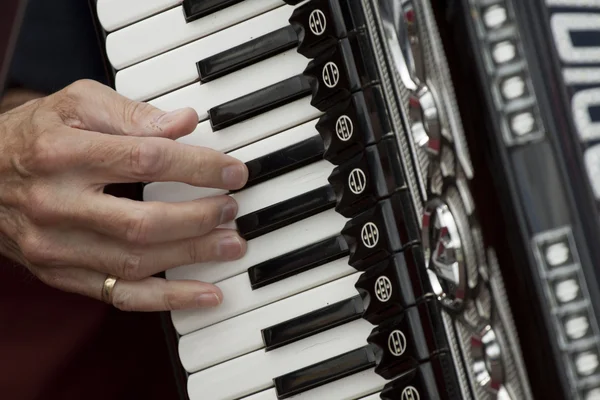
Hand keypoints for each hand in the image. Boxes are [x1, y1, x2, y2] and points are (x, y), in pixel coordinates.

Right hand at [0, 80, 247, 310]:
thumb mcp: (75, 104)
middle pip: (142, 222)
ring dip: (193, 257)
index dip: (198, 168)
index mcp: (61, 153)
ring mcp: (55, 247)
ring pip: (136, 262)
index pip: (145, 160)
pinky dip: (168, 299)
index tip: (234, 172)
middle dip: (199, 218)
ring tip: (231, 245)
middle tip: (232, 209)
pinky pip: (120, 295)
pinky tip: (206, 294)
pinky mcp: (60, 274)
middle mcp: (55, 205)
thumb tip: (185, 123)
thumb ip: (131, 113)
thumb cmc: (35, 136)